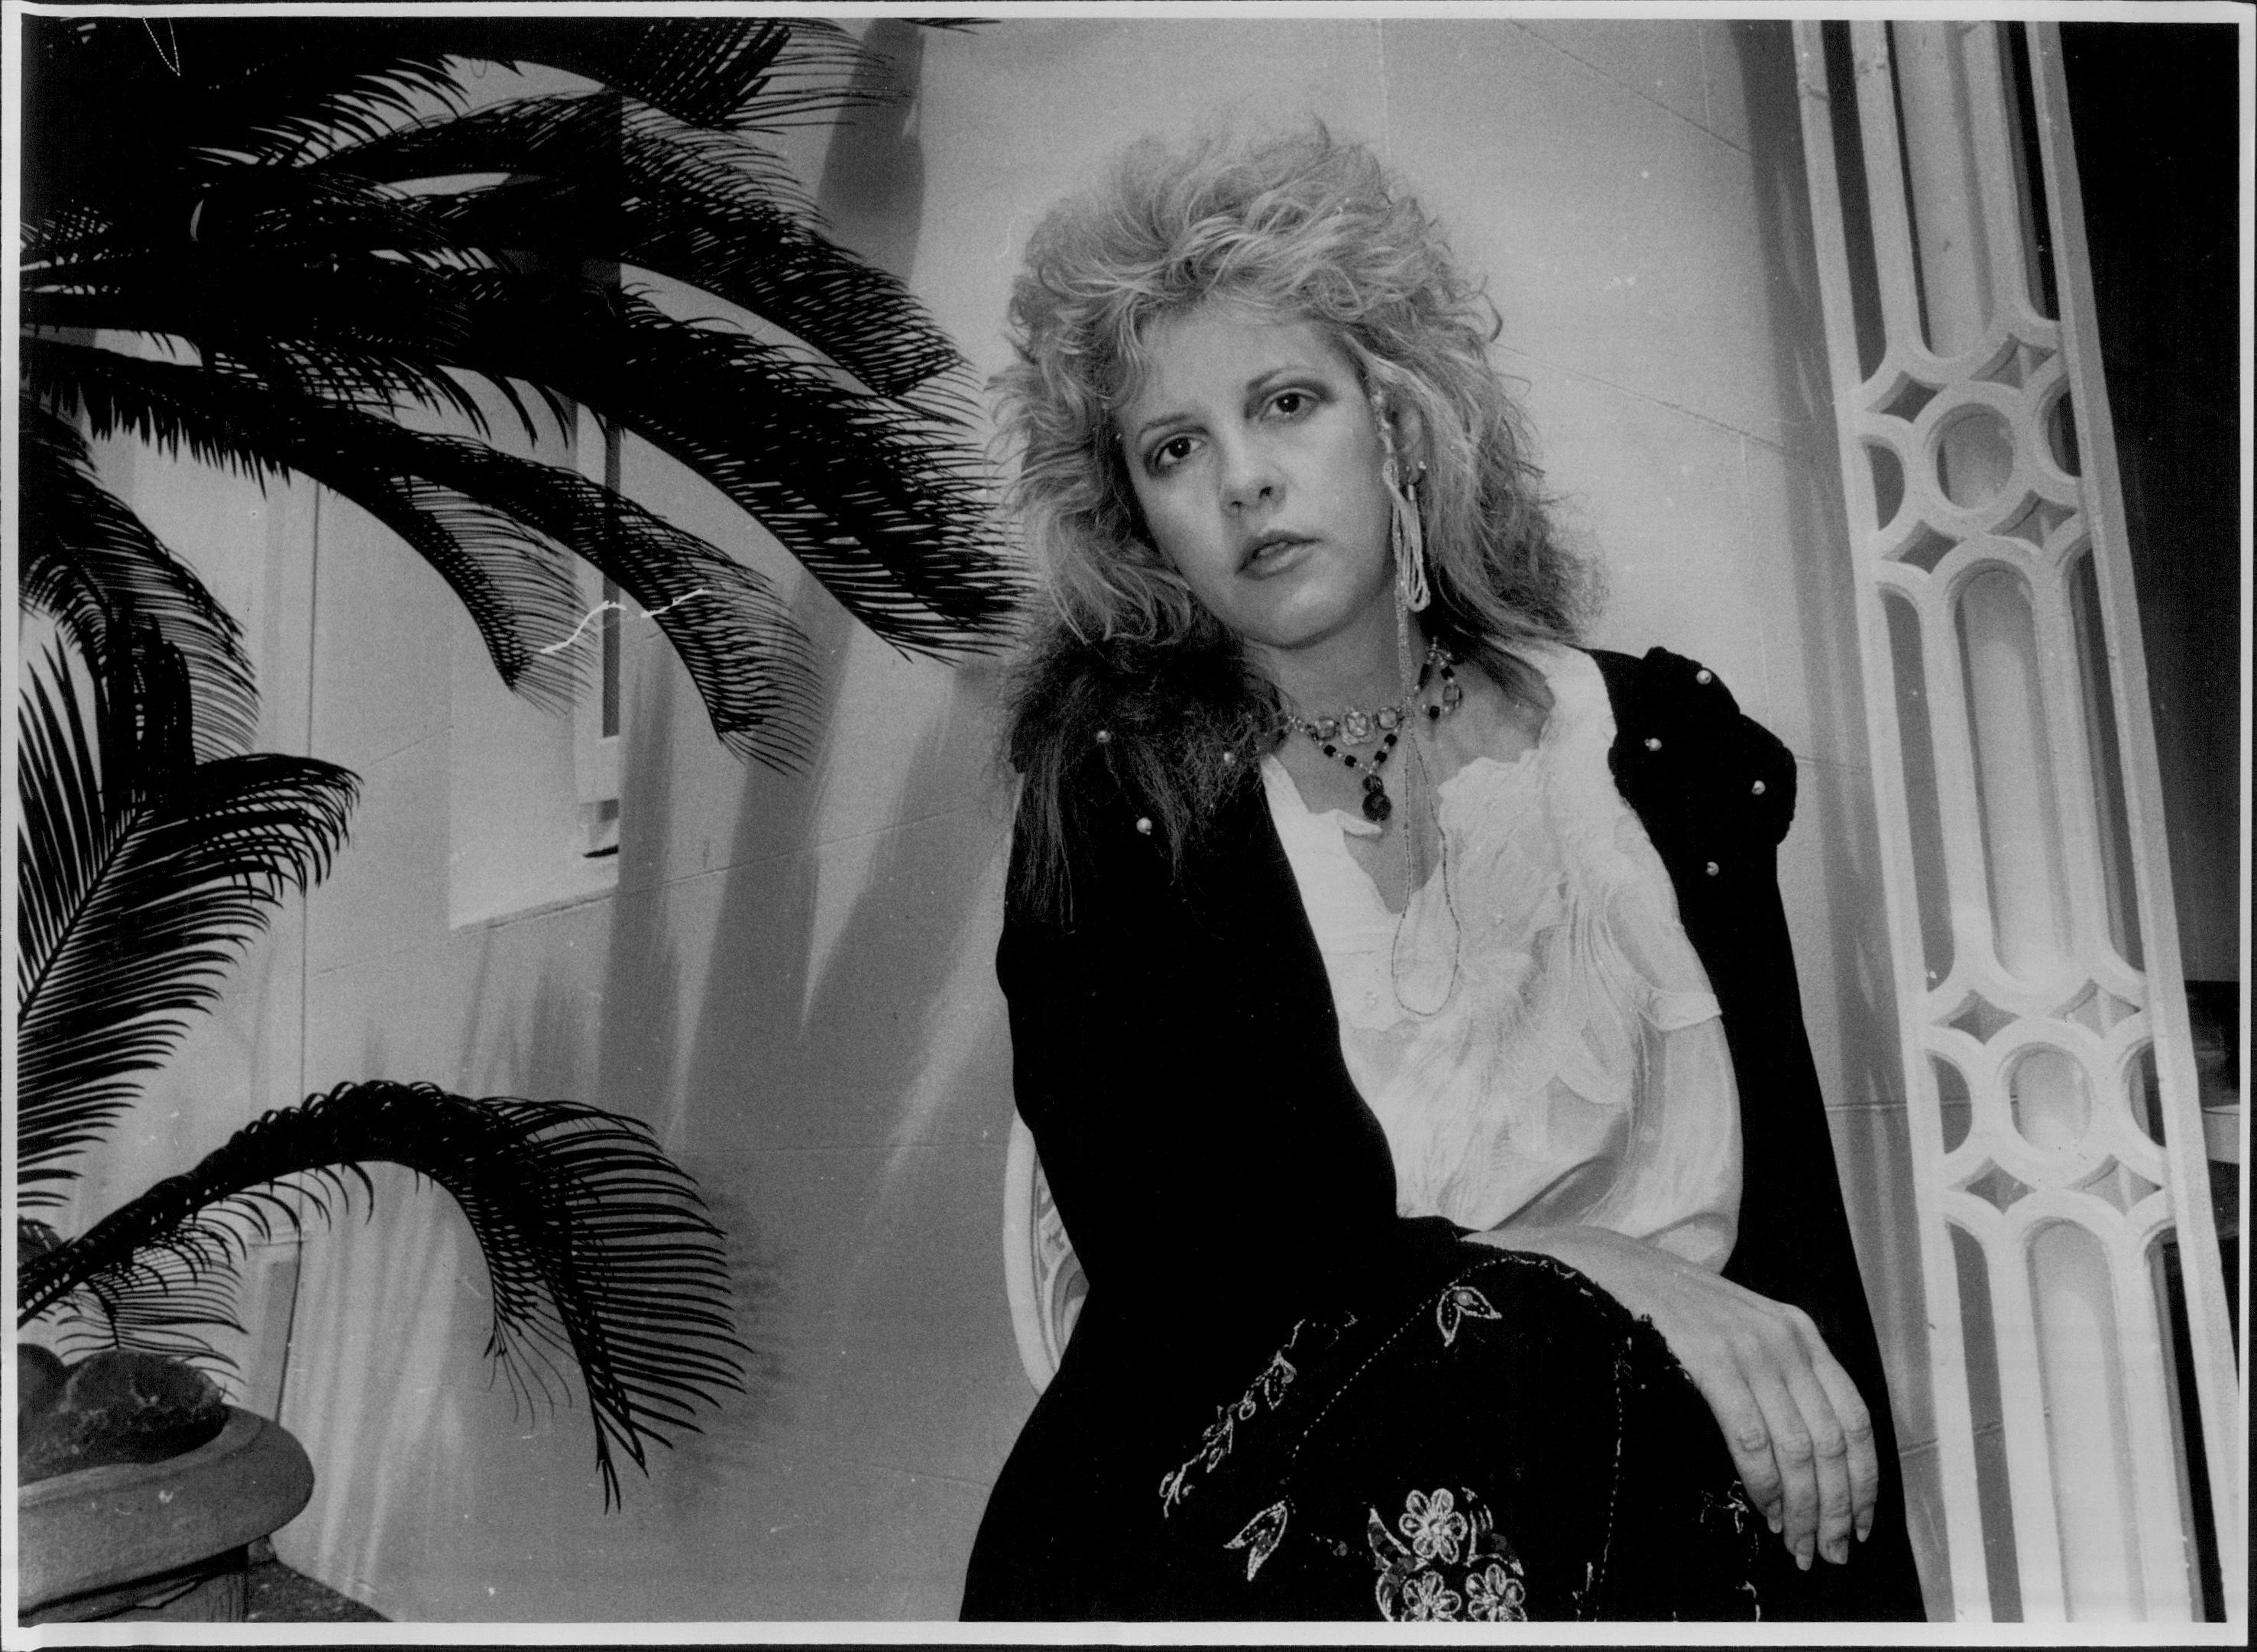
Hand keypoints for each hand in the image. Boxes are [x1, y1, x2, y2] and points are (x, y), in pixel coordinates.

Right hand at [1472, 1224, 1877, 1570]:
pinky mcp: (1714, 1359)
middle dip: (1835, 1508)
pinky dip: (1765, 1483)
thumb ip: (1778, 1376)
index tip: (1860, 1524)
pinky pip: (1753, 1436)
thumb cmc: (1676, 1310)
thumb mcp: (1744, 1331)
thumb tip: (1804, 1458)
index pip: (1854, 1418)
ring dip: (1802, 1508)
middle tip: (1827, 1551)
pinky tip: (1763, 1508)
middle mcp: (1788, 1340)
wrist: (1617, 1268)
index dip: (1864, 1480)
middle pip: (1831, 1441)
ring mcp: (1752, 1348)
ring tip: (1795, 1543)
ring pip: (1797, 1447)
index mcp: (1802, 1334)